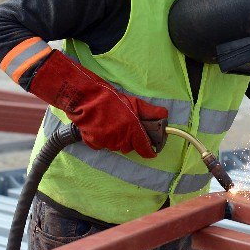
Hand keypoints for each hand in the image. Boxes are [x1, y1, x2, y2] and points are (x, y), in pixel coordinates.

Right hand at [29, 50, 167, 157]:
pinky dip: (104, 139)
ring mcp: (106, 143)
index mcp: (132, 129)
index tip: (151, 150)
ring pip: (116, 146)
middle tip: (128, 126)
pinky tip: (102, 127)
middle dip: (131, 139)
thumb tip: (164, 115)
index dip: (149, 150)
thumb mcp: (134, 102)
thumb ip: (150, 111)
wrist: (85, 99)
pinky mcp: (94, 143)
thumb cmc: (110, 99)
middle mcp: (120, 139)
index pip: (144, 149)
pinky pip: (103, 145)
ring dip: (118, 139)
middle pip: (130, 147)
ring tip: (113, 124)